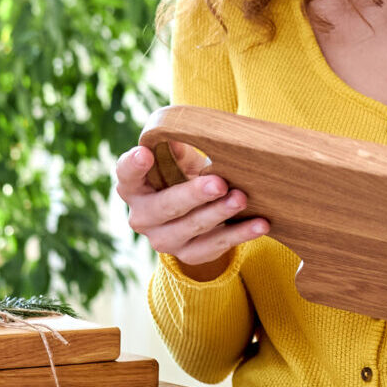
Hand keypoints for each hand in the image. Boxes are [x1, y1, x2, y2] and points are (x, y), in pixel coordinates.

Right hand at [114, 142, 268, 273]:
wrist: (194, 213)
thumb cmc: (182, 175)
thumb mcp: (179, 158)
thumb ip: (178, 147)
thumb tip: (179, 131)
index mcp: (133, 186)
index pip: (126, 174)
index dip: (133, 165)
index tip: (145, 153)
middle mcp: (142, 217)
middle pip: (165, 206)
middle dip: (193, 194)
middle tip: (219, 183)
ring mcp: (164, 240)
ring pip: (192, 228)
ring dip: (219, 213)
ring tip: (241, 198)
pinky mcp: (189, 255)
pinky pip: (215, 246)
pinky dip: (240, 234)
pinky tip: (260, 224)